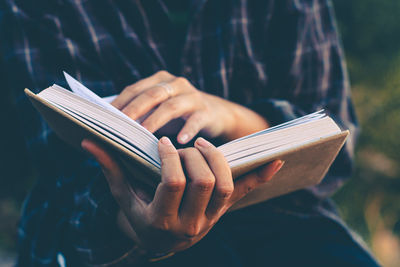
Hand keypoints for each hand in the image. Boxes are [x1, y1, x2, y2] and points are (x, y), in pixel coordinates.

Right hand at [81, 137, 283, 254]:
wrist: (160, 244)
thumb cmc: (139, 217)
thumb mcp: (124, 197)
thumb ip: (110, 170)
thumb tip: (89, 144)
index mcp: (163, 220)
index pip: (173, 182)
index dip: (168, 157)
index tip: (160, 142)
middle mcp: (191, 223)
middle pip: (204, 180)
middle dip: (193, 156)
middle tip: (181, 146)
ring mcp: (211, 219)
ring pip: (226, 185)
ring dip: (218, 159)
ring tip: (202, 145)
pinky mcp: (223, 213)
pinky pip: (246, 194)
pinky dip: (261, 177)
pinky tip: (276, 161)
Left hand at [112, 70, 268, 143]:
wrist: (215, 114)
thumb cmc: (178, 115)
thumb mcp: (158, 109)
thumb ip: (139, 113)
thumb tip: (108, 125)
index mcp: (159, 80)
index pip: (135, 89)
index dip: (120, 103)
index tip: (105, 119)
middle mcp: (176, 84)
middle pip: (152, 95)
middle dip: (134, 109)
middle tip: (121, 125)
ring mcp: (192, 97)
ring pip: (171, 106)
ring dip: (156, 120)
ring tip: (144, 133)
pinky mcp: (206, 111)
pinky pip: (195, 120)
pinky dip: (187, 130)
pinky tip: (179, 141)